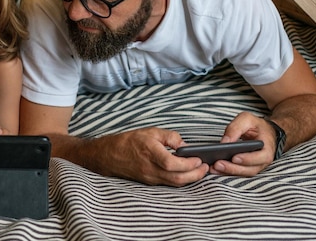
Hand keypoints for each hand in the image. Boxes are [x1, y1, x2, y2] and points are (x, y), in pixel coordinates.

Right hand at [91, 127, 208, 186]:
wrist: (110, 155)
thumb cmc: (129, 141)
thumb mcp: (150, 132)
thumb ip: (170, 137)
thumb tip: (185, 145)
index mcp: (150, 153)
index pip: (172, 164)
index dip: (188, 164)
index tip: (199, 158)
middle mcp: (150, 168)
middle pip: (177, 178)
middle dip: (195, 175)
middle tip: (205, 168)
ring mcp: (150, 177)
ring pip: (175, 183)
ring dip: (190, 179)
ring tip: (200, 171)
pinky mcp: (150, 181)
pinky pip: (169, 183)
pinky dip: (181, 180)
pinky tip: (187, 174)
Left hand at [210, 112, 275, 175]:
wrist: (262, 131)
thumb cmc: (256, 125)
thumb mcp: (247, 119)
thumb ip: (236, 128)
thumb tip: (224, 142)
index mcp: (267, 148)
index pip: (260, 157)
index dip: (248, 159)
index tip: (234, 158)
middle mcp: (262, 161)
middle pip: (249, 169)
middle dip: (233, 168)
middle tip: (218, 164)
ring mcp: (254, 166)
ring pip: (242, 173)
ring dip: (227, 172)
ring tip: (213, 168)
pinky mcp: (245, 167)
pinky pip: (237, 172)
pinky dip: (226, 172)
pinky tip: (214, 169)